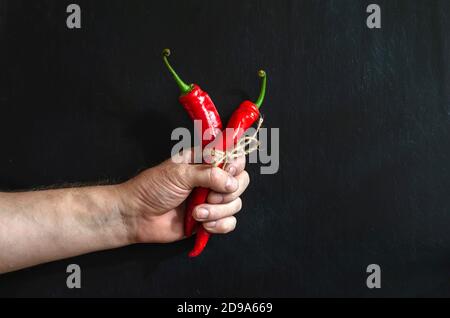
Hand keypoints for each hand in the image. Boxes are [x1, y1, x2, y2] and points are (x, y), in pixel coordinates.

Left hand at [117, 149, 249, 243]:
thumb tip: (232, 182)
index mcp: (204, 161)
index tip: (228, 170)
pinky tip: (204, 225)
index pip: (233, 156)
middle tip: (209, 195)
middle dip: (228, 192)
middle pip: (241, 181)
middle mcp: (212, 178)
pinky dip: (220, 225)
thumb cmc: (152, 188)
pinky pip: (230, 222)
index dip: (235, 164)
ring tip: (196, 212)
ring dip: (218, 210)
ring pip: (236, 203)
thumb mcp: (180, 174)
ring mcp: (211, 200)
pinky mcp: (210, 219)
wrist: (137, 216)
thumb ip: (209, 174)